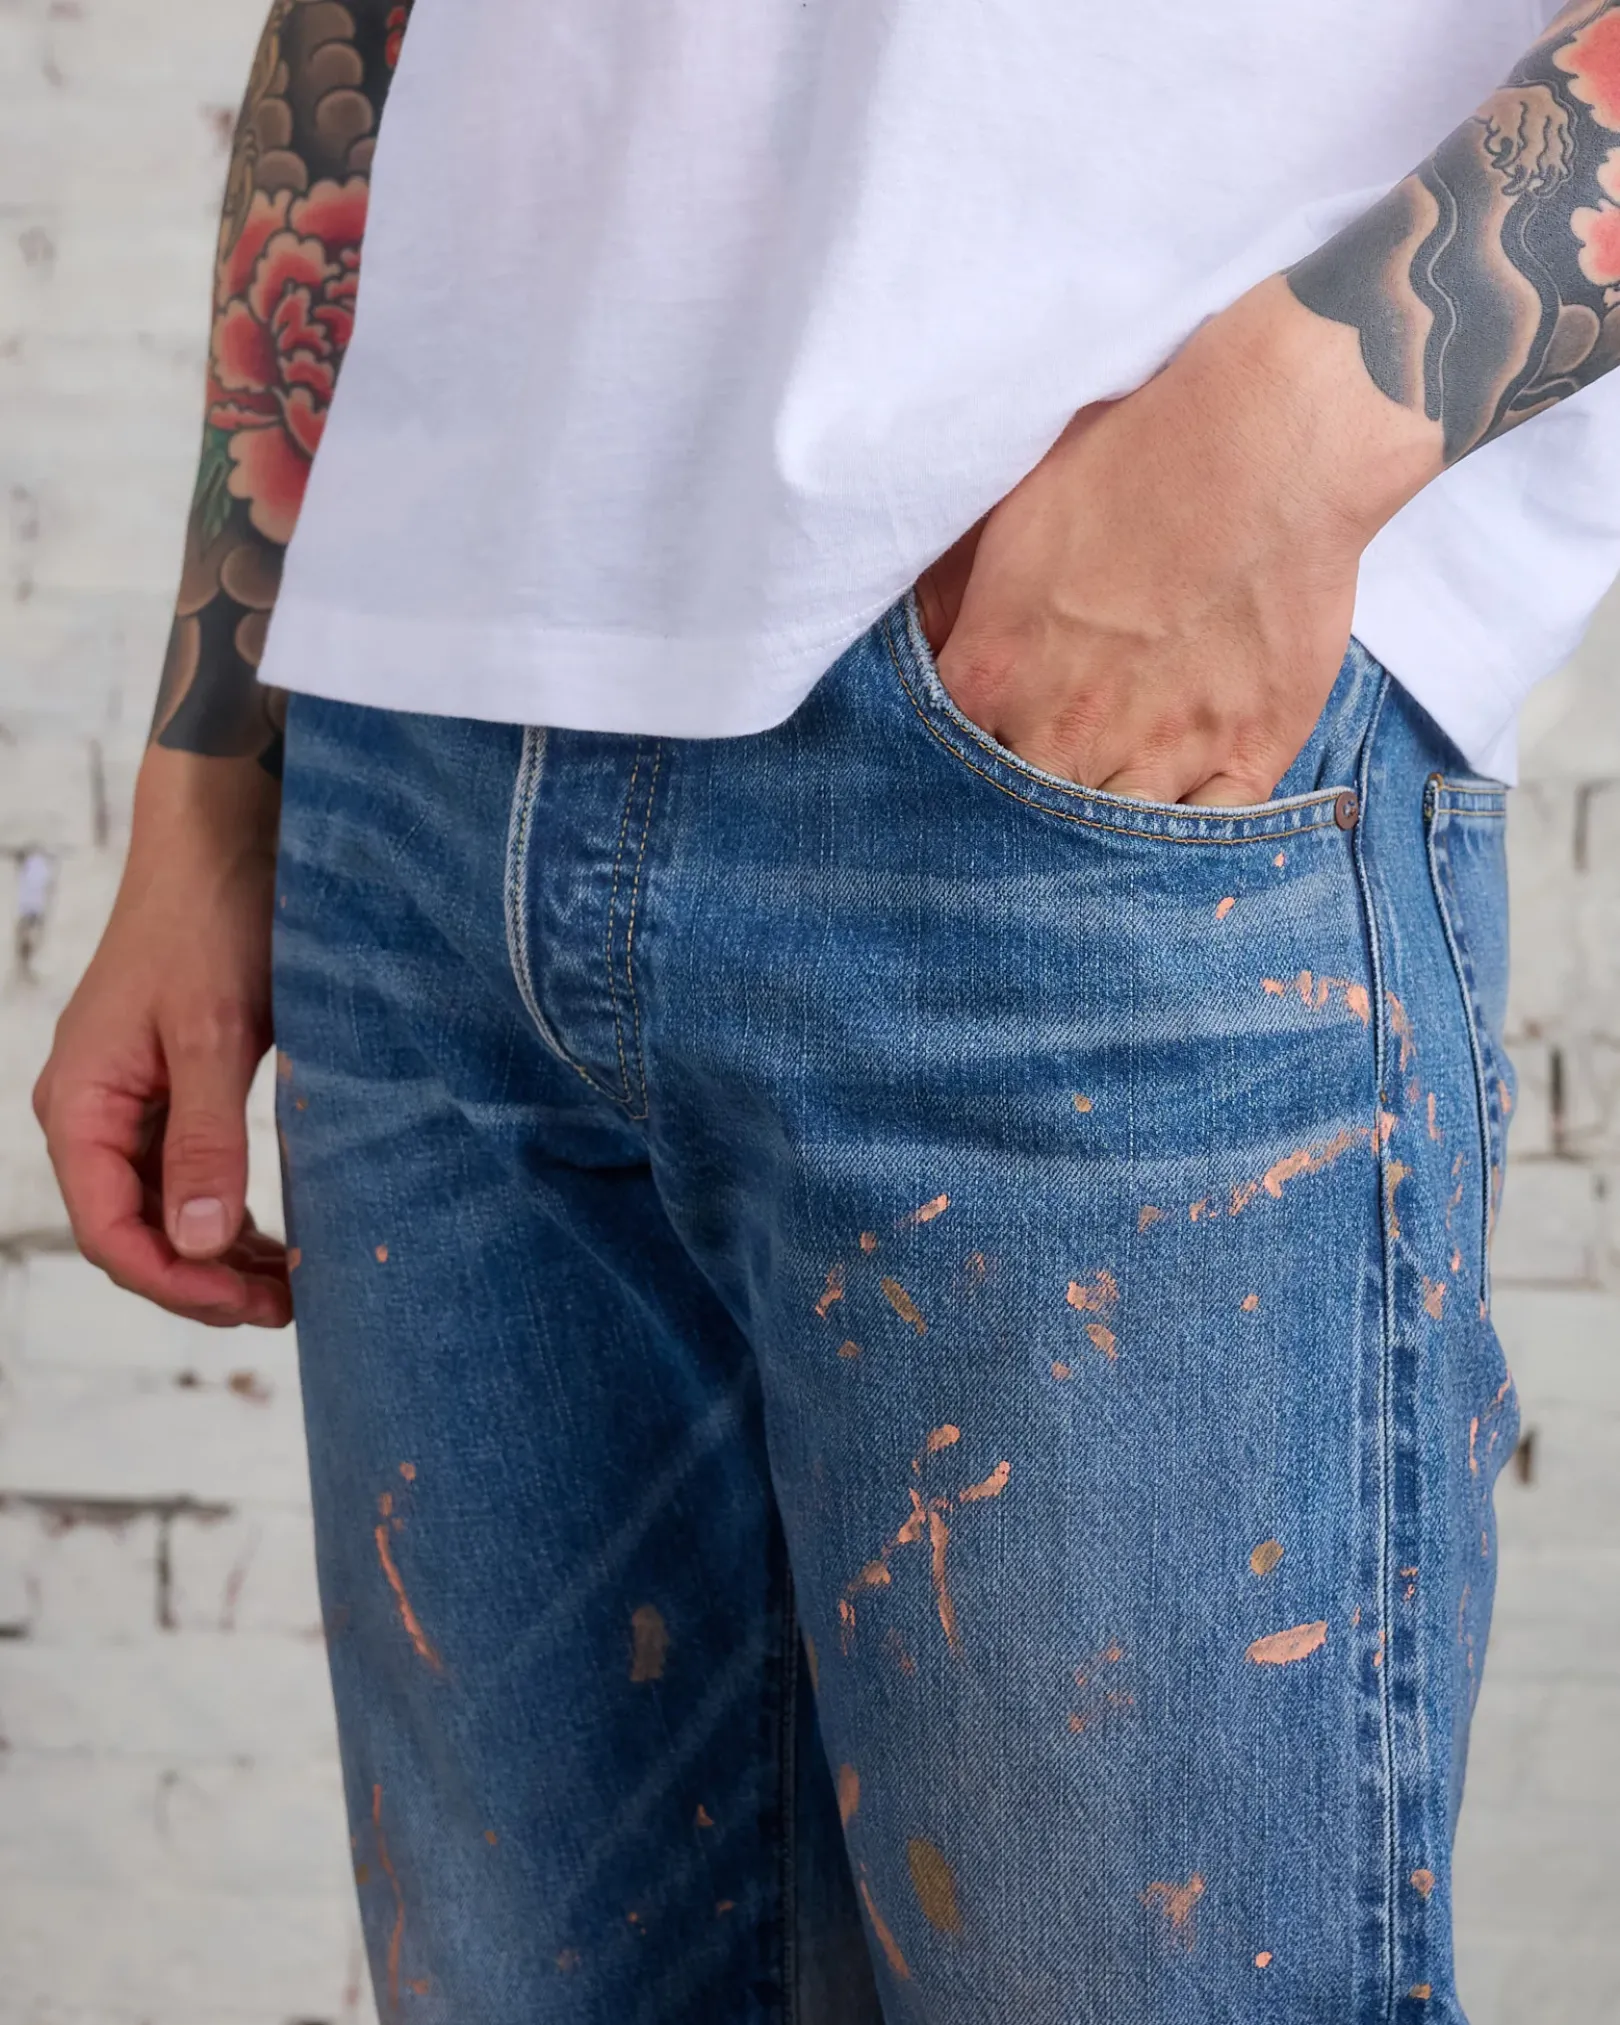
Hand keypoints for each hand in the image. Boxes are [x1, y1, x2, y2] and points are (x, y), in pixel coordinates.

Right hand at [33, 751, 290, 1327]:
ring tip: (288, 1284)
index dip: (175, 1283)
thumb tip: (201, 1243)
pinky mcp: (168, 1087)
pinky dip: (226, 1211)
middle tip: (286, 1305)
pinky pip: (185, 1172)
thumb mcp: (214, 1035)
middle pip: (133, 1231)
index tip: (250, 1307)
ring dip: (217, 1253)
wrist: (222, 841)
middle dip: (202, 1278)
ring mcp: (128, 1101)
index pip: (110, 1232)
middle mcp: (92, 1111)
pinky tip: (272, 1235)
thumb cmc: (211, 922)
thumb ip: (207, 1140)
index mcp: (81, 1105)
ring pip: (162, 1208)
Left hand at [915, 277, 1441, 805]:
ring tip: (1116, 787)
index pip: (946, 759)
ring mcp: (1157, 753)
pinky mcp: (1246, 752)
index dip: (963, 758)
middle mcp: (1064, 733)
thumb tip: (920, 638)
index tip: (987, 743)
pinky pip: (1208, 836)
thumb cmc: (1135, 451)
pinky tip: (1182, 811)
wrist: (1272, 436)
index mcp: (992, 675)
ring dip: (1105, 824)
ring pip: (1109, 838)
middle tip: (1055, 766)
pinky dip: (1194, 835)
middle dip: (1030, 798)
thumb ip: (954, 596)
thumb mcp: (1009, 511)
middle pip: (1023, 813)